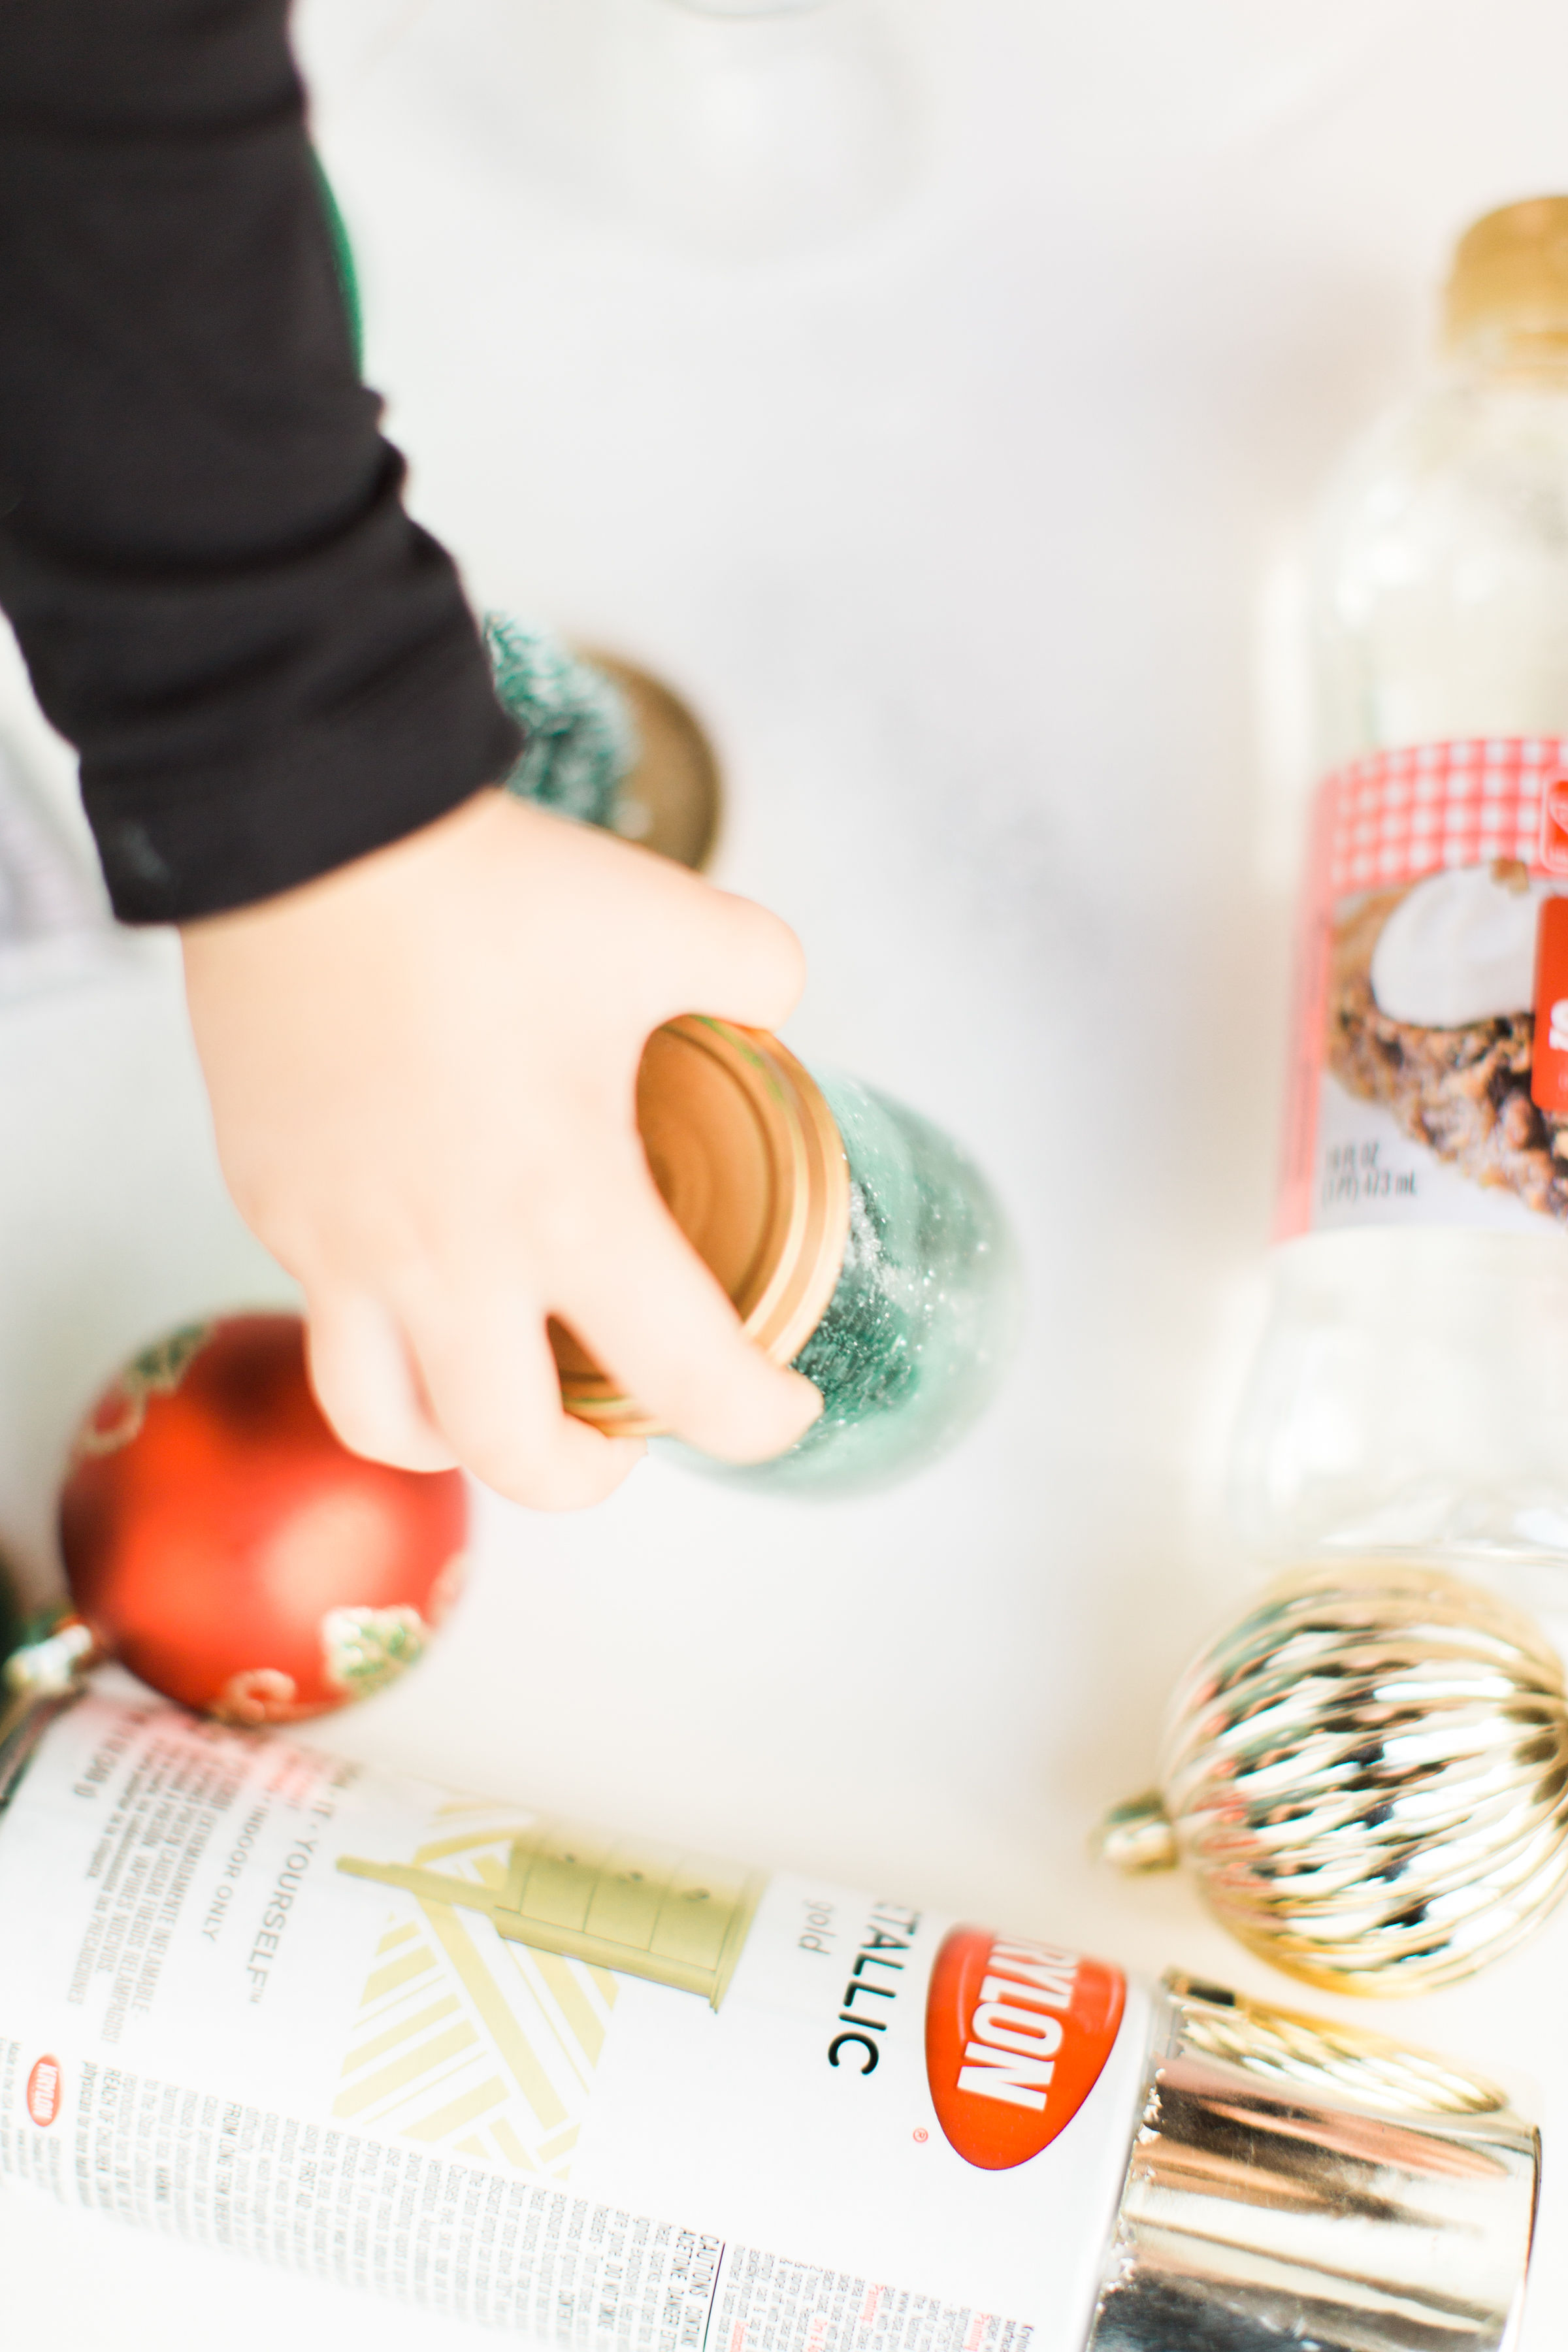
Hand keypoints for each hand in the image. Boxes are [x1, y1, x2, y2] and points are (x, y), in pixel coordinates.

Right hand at [180, 790, 821, 1507]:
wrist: (311, 831)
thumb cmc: (488, 890)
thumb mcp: (674, 924)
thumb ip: (755, 975)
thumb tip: (770, 1004)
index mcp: (569, 1210)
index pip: (686, 1382)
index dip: (754, 1423)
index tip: (778, 1410)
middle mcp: (446, 1261)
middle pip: (512, 1460)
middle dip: (584, 1475)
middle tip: (621, 1431)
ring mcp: (340, 1247)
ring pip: (387, 1424)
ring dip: (459, 1437)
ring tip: (502, 1389)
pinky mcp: (270, 1207)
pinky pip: (323, 1316)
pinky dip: (385, 1331)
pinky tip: (425, 1268)